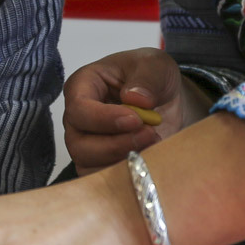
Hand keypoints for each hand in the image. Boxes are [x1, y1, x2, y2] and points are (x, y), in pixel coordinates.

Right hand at [62, 48, 201, 171]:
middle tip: (150, 134)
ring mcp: (85, 144)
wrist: (166, 99)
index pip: (79, 108)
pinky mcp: (99, 164)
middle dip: (116, 144)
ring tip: (153, 145)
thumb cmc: (152, 76)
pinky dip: (124, 174)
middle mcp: (78, 118)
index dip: (105, 119)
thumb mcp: (156, 65)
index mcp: (83, 86)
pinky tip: (147, 160)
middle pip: (79, 143)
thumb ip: (147, 77)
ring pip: (89, 164)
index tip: (136, 120)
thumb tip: (135, 99)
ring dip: (122, 160)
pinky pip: (102, 179)